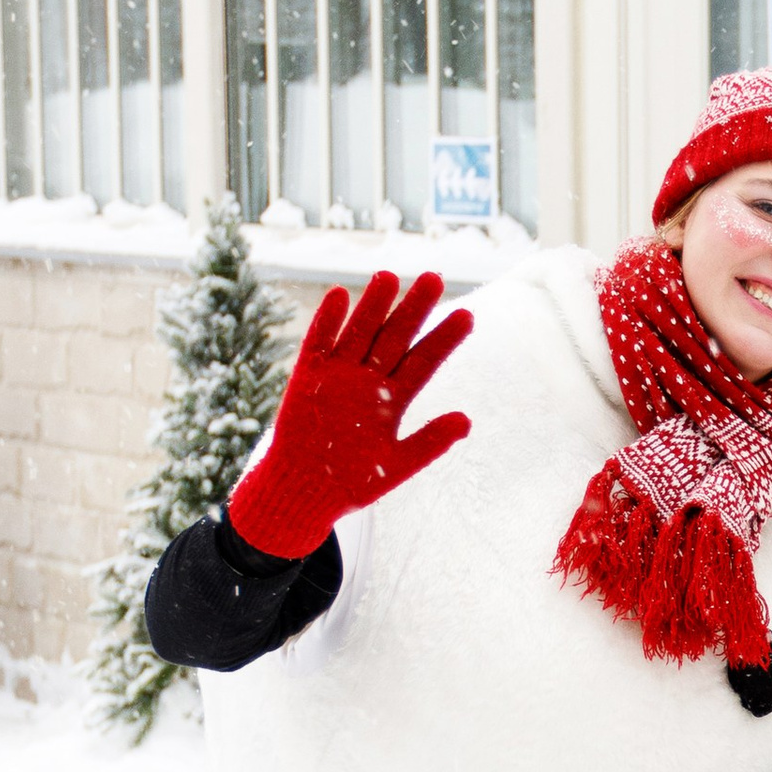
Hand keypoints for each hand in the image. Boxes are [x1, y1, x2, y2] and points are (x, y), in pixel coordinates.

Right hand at [228, 271, 473, 559]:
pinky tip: (340, 295)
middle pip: (396, 337)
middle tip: (435, 278)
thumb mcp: (396, 466)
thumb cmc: (351, 483)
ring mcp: (338, 376)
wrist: (303, 494)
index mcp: (394, 399)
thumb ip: (430, 442)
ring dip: (373, 307)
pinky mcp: (307, 378)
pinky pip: (318, 344)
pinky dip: (326, 321)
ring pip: (359, 333)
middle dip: (414, 310)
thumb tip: (467, 421)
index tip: (469, 316)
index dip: (445, 340)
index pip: (424, 361)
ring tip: (390, 277)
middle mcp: (368, 380)